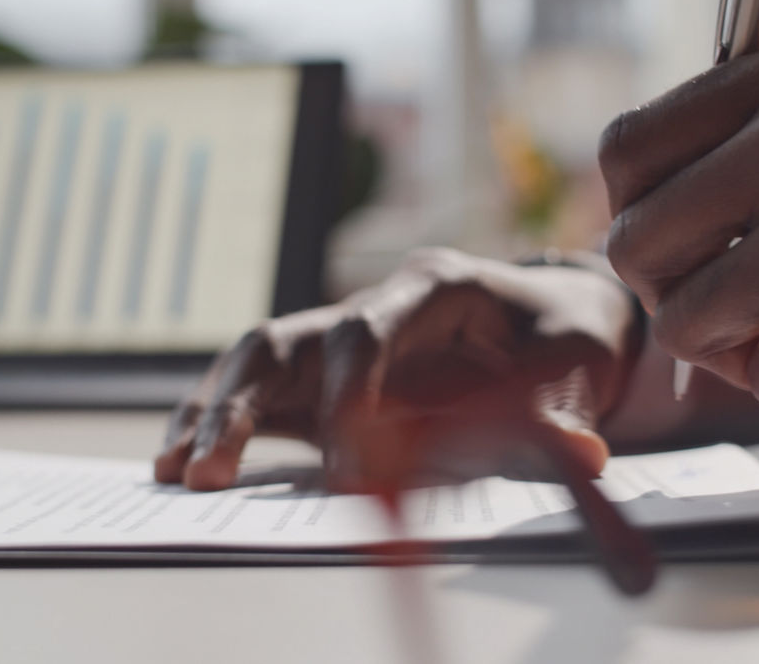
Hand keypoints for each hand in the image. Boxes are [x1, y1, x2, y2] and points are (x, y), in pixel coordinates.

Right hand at [154, 248, 640, 490]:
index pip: (368, 326)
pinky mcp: (333, 371)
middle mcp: (378, 303)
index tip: (341, 459)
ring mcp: (347, 334)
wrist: (557, 317)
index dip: (346, 389)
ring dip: (214, 412)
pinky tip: (183, 460)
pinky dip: (221, 420)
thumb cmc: (565, 334)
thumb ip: (567, 410)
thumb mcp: (577, 363)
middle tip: (211, 472)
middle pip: (291, 339)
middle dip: (246, 405)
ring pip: (260, 359)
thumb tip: (584, 456)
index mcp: (435, 286)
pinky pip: (264, 389)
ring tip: (173, 472)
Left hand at [600, 36, 758, 429]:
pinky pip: (757, 377)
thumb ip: (750, 141)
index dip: (634, 212)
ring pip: (677, 320)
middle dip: (671, 291)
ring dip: (731, 346)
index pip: (626, 149)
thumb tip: (628, 197)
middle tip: (735, 306)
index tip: (677, 245)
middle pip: (632, 239)